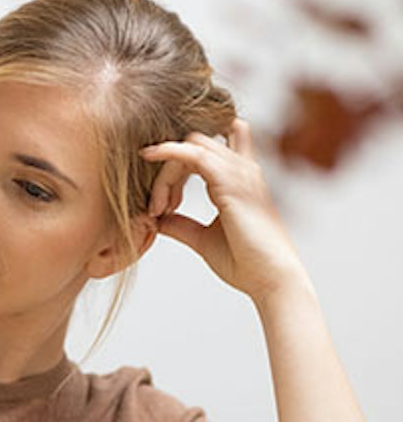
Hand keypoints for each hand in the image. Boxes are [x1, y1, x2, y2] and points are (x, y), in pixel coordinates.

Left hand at [140, 118, 306, 304]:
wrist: (270, 277)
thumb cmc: (244, 261)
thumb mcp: (203, 239)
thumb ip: (180, 225)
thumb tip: (156, 219)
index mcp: (239, 180)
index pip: (209, 148)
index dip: (177, 165)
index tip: (161, 205)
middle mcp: (241, 169)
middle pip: (196, 145)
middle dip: (168, 169)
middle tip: (157, 210)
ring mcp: (238, 172)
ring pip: (192, 147)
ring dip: (164, 172)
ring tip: (156, 207)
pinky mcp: (230, 182)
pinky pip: (193, 154)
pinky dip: (169, 153)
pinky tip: (150, 156)